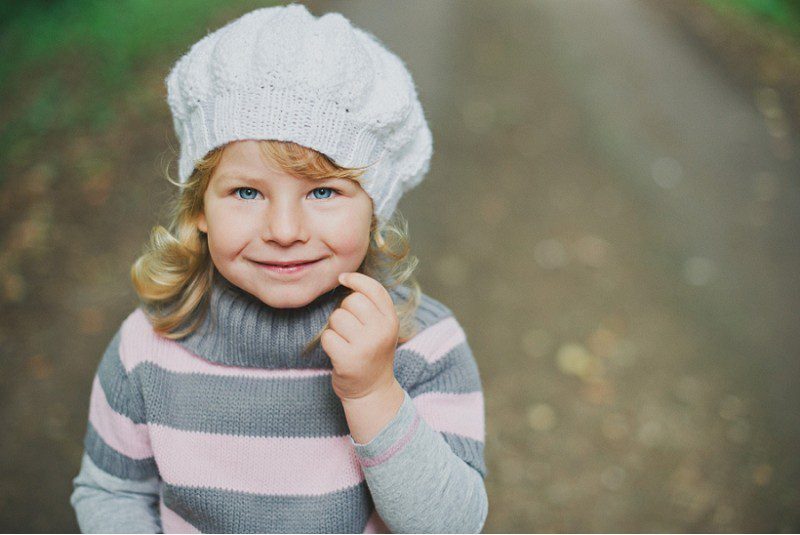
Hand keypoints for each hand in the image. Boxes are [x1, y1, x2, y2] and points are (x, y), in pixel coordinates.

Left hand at [322, 272, 399, 401]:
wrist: (372, 390)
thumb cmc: (372, 352)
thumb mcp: (382, 327)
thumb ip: (372, 304)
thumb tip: (345, 276)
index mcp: (391, 320)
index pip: (374, 289)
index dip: (355, 279)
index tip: (343, 278)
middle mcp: (381, 331)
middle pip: (351, 301)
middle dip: (344, 310)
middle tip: (350, 328)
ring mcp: (365, 346)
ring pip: (337, 317)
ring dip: (335, 328)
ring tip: (345, 341)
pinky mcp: (348, 359)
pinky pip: (327, 336)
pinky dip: (328, 343)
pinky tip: (339, 352)